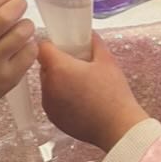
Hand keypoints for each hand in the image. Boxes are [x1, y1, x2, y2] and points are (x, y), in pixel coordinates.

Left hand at [38, 35, 148, 151]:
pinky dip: (60, 98)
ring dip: (58, 81)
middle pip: (44, 66)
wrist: (117, 127)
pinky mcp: (53, 118)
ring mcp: (48, 105)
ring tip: (80, 85)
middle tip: (77, 66)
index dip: (52, 45)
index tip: (64, 47)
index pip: (42, 48)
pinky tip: (79, 101)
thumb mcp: (107, 61)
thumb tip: (89, 34)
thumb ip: (94, 43)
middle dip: (57, 63)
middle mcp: (48, 86)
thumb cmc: (113, 92)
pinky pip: (51, 101)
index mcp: (58, 68)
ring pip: (48, 84)